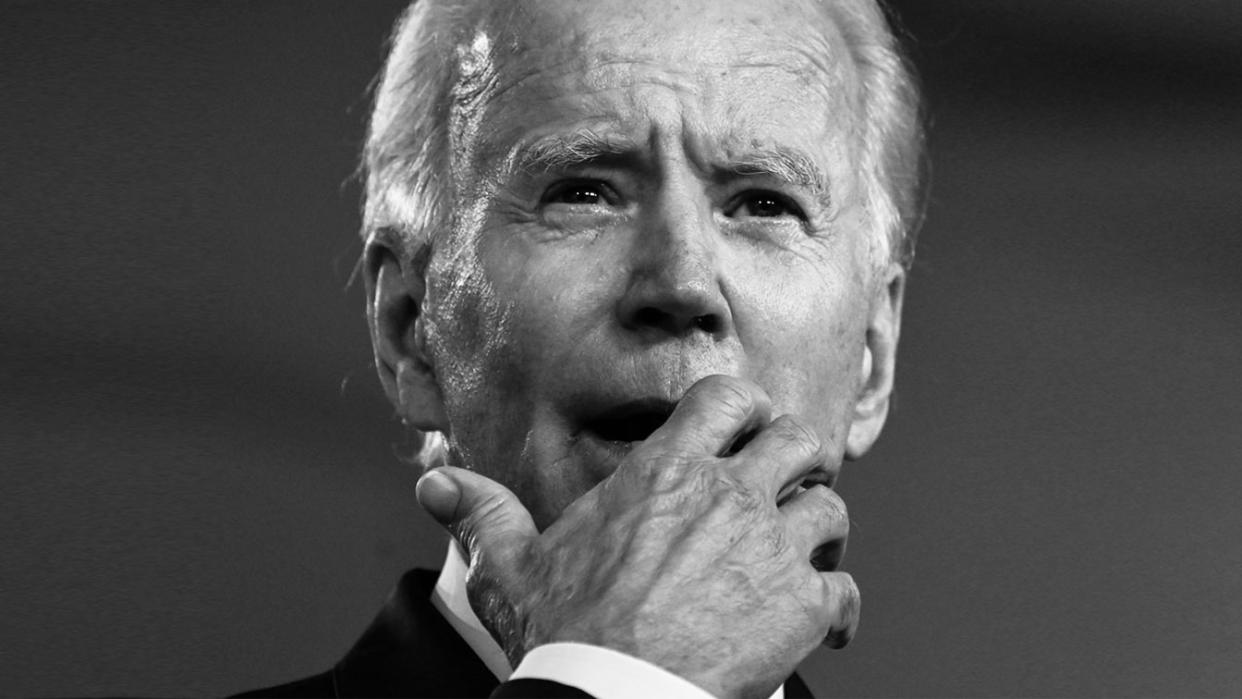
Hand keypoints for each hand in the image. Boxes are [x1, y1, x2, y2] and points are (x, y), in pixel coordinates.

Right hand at [416, 375, 857, 698]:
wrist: (613, 695)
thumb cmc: (566, 631)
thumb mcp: (512, 566)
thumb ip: (482, 515)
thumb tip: (434, 486)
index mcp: (666, 473)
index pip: (726, 400)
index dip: (745, 407)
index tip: (748, 426)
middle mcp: (728, 497)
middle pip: (798, 441)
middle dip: (801, 458)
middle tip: (790, 481)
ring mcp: (770, 549)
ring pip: (831, 511)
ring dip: (823, 531)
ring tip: (808, 553)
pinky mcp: (801, 608)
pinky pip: (844, 592)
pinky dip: (841, 608)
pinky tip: (828, 626)